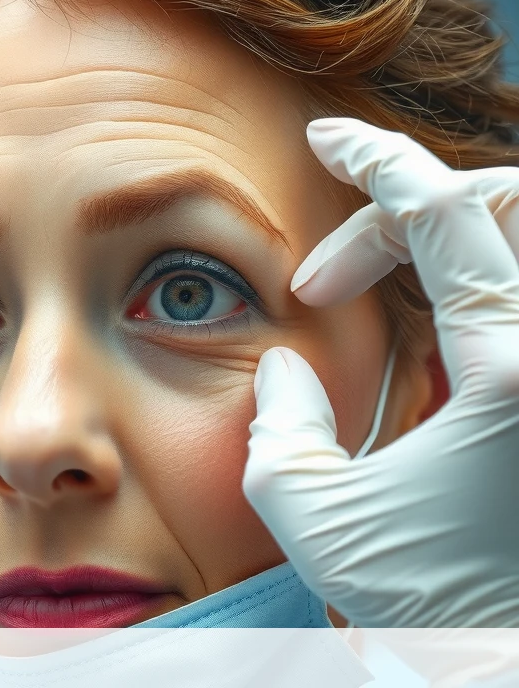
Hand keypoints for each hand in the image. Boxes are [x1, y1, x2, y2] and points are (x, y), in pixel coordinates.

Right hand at [242, 117, 518, 626]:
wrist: (514, 664)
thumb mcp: (314, 513)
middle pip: (510, 202)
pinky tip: (432, 330)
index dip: (375, 162)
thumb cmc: (437, 605)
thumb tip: (291, 368)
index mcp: (513, 368)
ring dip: (456, 239)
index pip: (443, 214)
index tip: (327, 140)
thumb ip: (280, 421)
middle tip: (333, 270)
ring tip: (381, 280)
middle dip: (414, 205)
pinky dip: (482, 284)